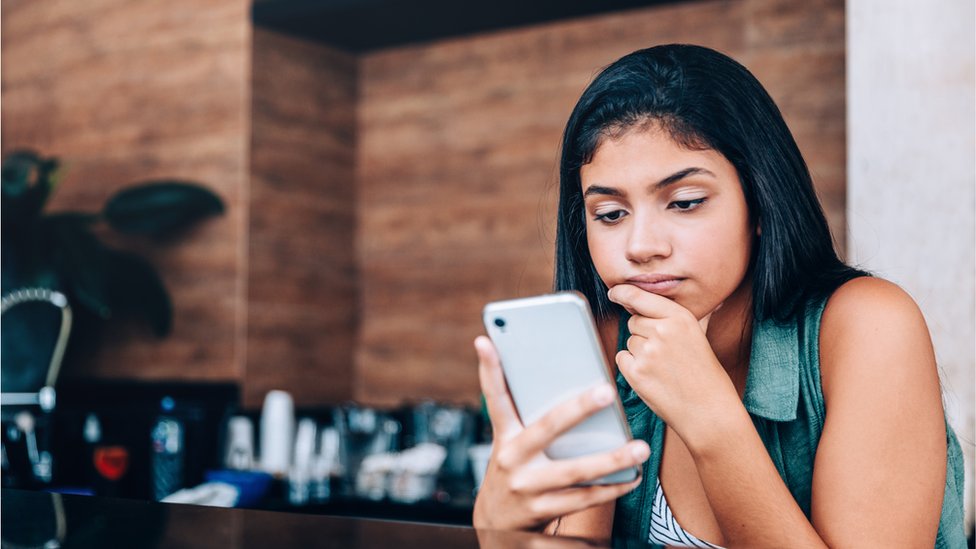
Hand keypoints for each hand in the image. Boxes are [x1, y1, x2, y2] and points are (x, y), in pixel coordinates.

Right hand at [471, 336, 649, 531]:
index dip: (489, 368)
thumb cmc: (514, 471)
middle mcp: (511, 458)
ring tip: (640, 449)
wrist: (495, 524)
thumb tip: (557, 379)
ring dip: (611, 459)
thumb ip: (528, 415)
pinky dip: (611, 488)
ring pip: (574, 471)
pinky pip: (584, 498)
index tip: (486, 340)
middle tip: (607, 391)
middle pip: (547, 428)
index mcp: (503, 436)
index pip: (495, 397)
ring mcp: (526, 487)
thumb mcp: (510, 443)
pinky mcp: (542, 511)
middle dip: (578, 409)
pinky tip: (632, 477)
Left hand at [607, 284, 739, 439]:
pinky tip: (653, 377)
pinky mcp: (636, 373)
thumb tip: (636, 305)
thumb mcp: (694, 335)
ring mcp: (648, 352)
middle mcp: (663, 330)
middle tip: (665, 353)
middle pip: (633, 321)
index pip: (640, 296)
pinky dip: (632, 367)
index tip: (615, 293)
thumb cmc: (704, 374)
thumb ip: (669, 319)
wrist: (710, 410)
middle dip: (643, 333)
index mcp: (680, 318)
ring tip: (664, 368)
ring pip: (630, 342)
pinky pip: (622, 358)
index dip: (623, 293)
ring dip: (640, 352)